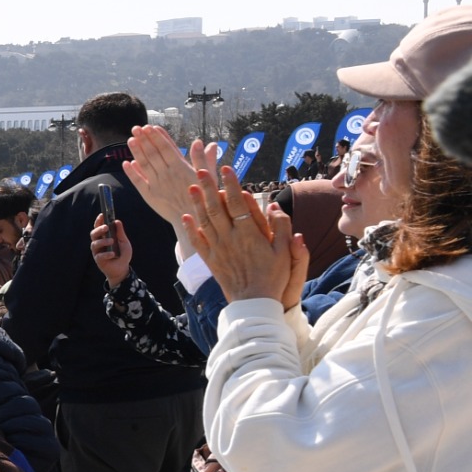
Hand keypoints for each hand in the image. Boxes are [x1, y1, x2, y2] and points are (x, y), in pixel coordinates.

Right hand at [89, 212, 132, 286]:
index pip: (99, 227)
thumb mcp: (124, 241)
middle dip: (99, 229)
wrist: (122, 268)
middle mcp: (99, 243)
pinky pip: (99, 255)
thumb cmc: (123, 254)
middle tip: (106, 227)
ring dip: (103, 241)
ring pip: (95, 244)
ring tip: (112, 241)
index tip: (102, 215)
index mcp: (104, 237)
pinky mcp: (98, 260)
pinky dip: (106, 254)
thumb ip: (120, 232)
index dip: (99, 221)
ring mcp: (97, 251)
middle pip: (94, 234)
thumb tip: (117, 221)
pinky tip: (113, 254)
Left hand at [123, 126, 197, 228]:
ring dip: (137, 151)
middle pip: (153, 153)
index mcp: (182, 167)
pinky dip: (131, 172)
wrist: (194, 220)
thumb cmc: (204, 197)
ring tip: (130, 139)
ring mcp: (157, 184)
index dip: (158, 137)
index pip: (167, 148)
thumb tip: (201, 142)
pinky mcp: (149, 196)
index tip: (151, 127)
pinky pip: (138, 181)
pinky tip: (126, 163)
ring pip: (144, 164)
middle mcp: (167, 174)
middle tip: (136, 128)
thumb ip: (203, 159)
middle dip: (144, 139)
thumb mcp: (207, 176)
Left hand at [183, 162, 307, 306]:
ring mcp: (218, 249)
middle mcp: (230, 238)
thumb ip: (281, 227)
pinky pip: (198, 241)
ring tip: (191, 186)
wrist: (254, 303)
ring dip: (197, 203)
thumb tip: (274, 205)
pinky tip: (186, 216)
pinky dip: (191, 227)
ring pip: (205, 221)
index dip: (231, 184)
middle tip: (200, 170)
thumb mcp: (285, 252)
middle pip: (217, 208)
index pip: (238, 203)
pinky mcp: (210, 260)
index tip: (226, 169)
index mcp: (249, 234)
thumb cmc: (273, 276)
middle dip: (209, 187)